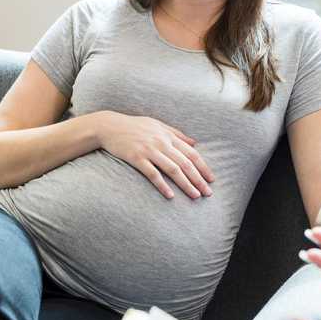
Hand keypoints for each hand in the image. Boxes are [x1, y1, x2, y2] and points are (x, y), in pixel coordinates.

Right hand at [94, 112, 214, 199]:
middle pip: (185, 163)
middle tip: (208, 193)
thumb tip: (194, 142)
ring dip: (186, 184)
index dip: (203, 167)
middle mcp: (161, 142)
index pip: (191, 153)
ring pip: (173, 170)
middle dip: (199, 179)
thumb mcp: (157, 124)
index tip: (211, 179)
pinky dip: (163, 185)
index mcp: (168, 135)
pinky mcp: (137, 158)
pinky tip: (171, 196)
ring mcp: (149, 150)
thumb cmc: (133, 125)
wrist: (109, 126)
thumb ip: (176, 133)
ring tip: (195, 195)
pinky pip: (153, 174)